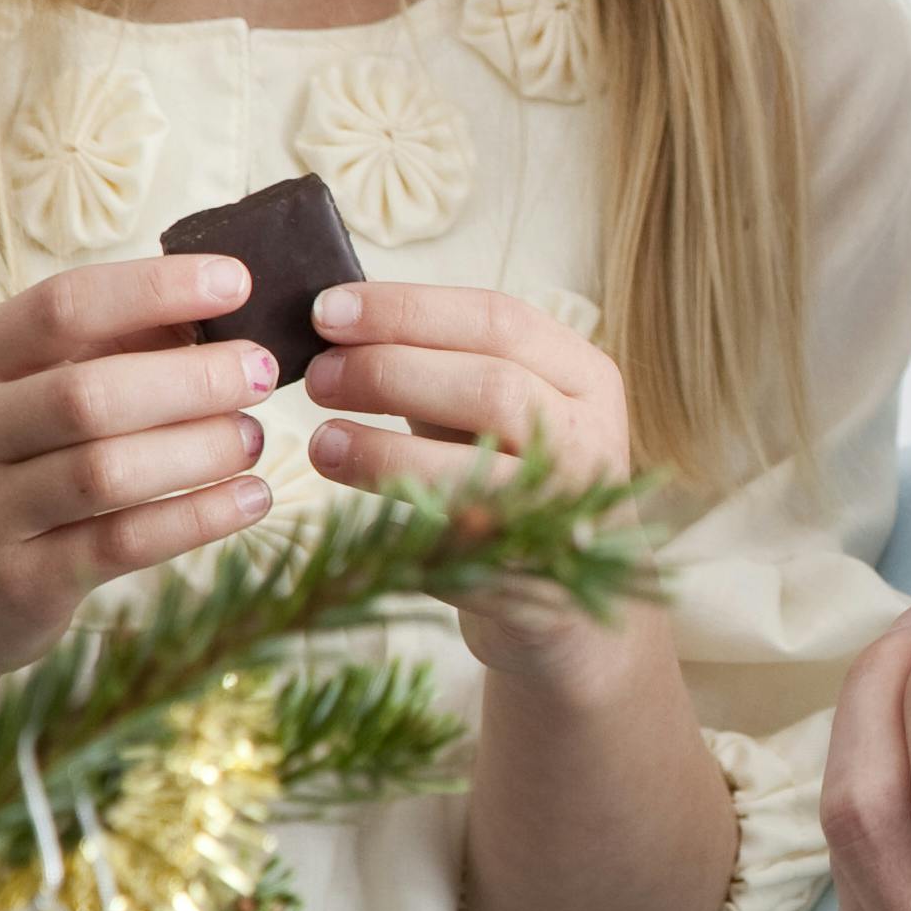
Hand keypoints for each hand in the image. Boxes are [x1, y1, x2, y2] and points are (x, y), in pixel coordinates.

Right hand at [0, 255, 280, 774]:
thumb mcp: (21, 393)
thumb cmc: (0, 463)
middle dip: (192, 378)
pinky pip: (124, 544)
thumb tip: (221, 310)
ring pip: (107, 472)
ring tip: (253, 437)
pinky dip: (200, 517)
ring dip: (200, 449)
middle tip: (262, 372)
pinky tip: (252, 498)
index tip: (235, 281)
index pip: (62, 306)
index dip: (154, 289)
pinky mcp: (20, 583)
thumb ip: (108, 348)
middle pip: (88, 394)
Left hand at [295, 281, 648, 680]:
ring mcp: (570, 511)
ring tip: (320, 440)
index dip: (408, 309)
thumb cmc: (510, 481)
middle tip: (318, 377)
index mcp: (585, 377)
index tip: (329, 310)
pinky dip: (395, 509)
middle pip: (491, 382)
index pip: (499, 319)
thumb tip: (335, 319)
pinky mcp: (537, 577)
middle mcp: (593, 438)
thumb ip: (437, 364)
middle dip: (390, 370)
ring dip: (383, 447)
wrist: (565, 601)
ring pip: (478, 460)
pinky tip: (346, 490)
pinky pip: (458, 536)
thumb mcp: (492, 411)